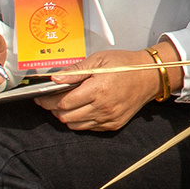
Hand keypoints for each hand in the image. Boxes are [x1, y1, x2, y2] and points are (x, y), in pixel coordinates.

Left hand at [38, 48, 164, 131]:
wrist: (149, 77)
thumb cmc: (124, 65)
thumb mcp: (99, 60)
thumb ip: (75, 70)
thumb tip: (55, 79)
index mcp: (98, 89)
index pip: (63, 102)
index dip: (48, 100)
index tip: (40, 97)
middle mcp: (103, 107)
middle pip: (66, 116)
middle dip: (53, 109)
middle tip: (49, 101)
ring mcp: (108, 118)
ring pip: (75, 125)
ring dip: (65, 116)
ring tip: (64, 105)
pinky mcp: (113, 125)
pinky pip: (88, 128)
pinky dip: (79, 121)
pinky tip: (79, 109)